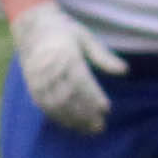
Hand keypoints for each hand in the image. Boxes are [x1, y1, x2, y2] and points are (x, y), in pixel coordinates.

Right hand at [13, 0, 123, 131]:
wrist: (33, 28)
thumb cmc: (65, 32)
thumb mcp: (86, 38)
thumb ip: (104, 56)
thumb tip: (125, 71)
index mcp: (65, 54)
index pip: (80, 81)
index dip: (93, 96)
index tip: (106, 108)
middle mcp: (50, 68)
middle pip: (69, 96)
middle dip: (85, 113)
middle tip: (100, 126)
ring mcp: (38, 79)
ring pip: (57, 105)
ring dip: (74, 120)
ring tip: (90, 129)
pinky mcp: (32, 87)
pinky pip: (46, 107)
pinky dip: (60, 118)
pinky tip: (74, 125)